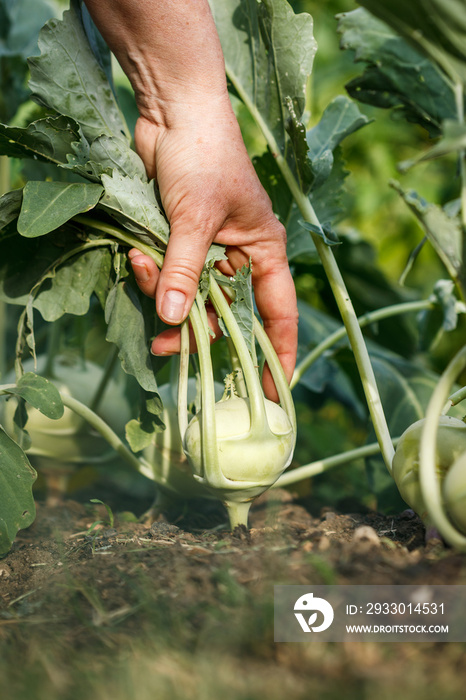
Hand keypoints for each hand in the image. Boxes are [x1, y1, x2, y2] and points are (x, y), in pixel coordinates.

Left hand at [128, 98, 297, 397]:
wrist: (171, 111)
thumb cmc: (203, 158)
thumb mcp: (196, 219)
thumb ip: (184, 272)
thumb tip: (173, 322)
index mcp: (264, 252)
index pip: (278, 314)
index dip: (276, 355)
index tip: (273, 393)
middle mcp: (239, 257)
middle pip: (224, 315)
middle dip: (195, 331)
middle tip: (167, 348)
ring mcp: (206, 251)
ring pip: (190, 299)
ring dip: (164, 297)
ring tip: (143, 272)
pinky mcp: (177, 243)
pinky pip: (168, 278)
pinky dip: (152, 276)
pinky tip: (138, 259)